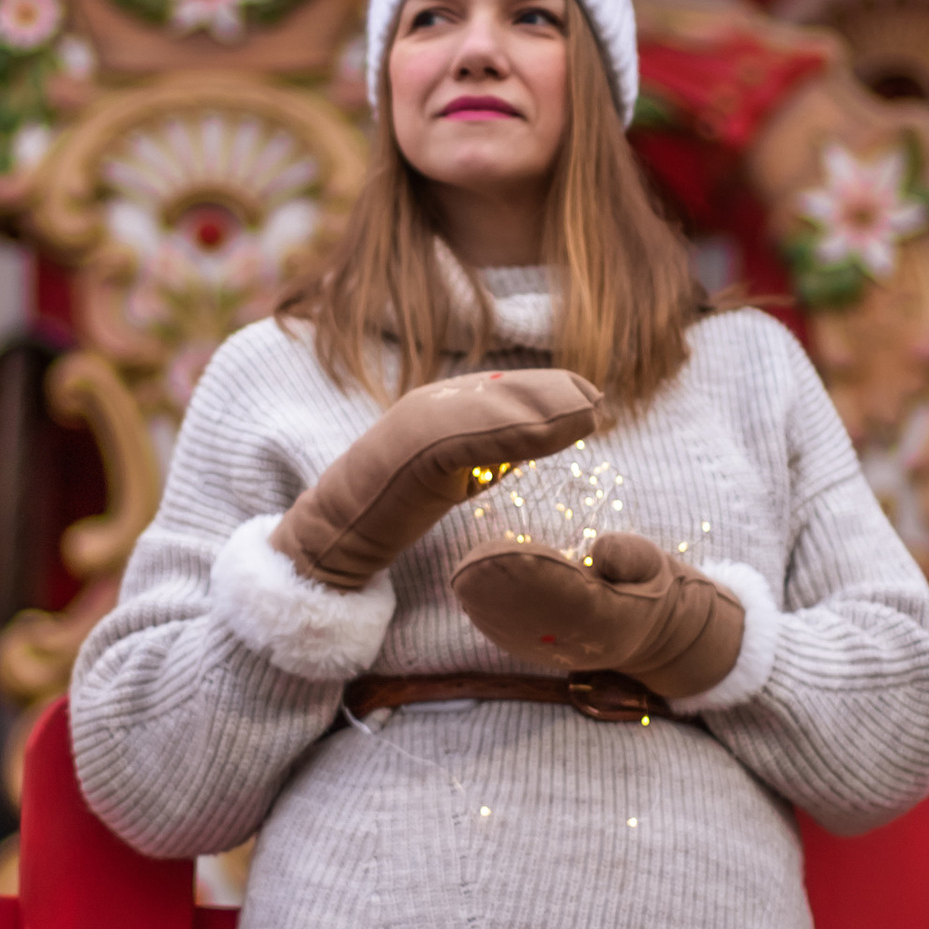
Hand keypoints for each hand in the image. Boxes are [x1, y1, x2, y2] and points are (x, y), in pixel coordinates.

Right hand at [273, 367, 603, 593]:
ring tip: (584, 408)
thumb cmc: (390, 511)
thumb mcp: (449, 476)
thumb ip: (485, 453)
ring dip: (537, 406)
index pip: (498, 391)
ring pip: (482, 408)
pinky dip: (506, 430)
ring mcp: (409, 428)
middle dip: (548, 391)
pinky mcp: (401, 454)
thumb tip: (533, 440)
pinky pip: (460, 437)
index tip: (588, 396)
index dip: (543, 391)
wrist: (332, 538)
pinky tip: (545, 431)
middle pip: (495, 392)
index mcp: (436, 411)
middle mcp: (423, 409)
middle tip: (595, 397)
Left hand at [451, 530, 743, 702]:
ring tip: (461, 576)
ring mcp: (560, 651)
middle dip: (502, 592)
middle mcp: (583, 642)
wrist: (650, 633)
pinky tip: (464, 593)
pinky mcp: (541, 651)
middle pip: (537, 617)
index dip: (542, 579)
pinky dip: (487, 615)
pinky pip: (512, 635)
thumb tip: (598, 554)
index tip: (514, 554)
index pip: (574, 598)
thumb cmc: (646, 584)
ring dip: (486, 605)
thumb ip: (630, 556)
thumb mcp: (653, 563)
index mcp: (615, 619)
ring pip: (519, 629)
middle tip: (470, 567)